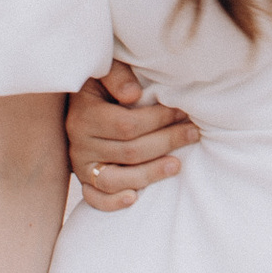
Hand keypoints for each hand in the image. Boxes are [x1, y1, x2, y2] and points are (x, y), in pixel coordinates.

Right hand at [65, 57, 199, 209]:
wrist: (78, 101)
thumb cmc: (101, 83)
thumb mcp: (104, 70)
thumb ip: (117, 75)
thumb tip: (133, 95)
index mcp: (84, 114)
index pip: (127, 125)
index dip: (159, 120)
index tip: (183, 112)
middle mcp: (79, 143)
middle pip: (129, 152)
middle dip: (166, 142)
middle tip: (193, 132)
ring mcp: (80, 164)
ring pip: (115, 180)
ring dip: (150, 174)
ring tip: (177, 165)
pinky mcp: (84, 179)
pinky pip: (95, 198)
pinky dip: (113, 202)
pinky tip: (135, 198)